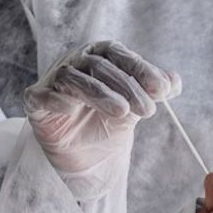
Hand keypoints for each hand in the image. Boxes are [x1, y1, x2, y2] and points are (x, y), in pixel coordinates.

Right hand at [23, 40, 181, 199]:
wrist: (88, 157)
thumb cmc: (109, 123)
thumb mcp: (136, 106)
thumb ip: (154, 90)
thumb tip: (175, 80)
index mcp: (100, 56)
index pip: (119, 54)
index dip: (141, 69)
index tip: (163, 90)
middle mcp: (76, 63)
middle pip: (99, 66)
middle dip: (127, 87)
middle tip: (148, 111)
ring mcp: (54, 81)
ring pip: (73, 78)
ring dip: (99, 94)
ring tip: (123, 113)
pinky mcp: (37, 102)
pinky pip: (42, 95)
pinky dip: (56, 99)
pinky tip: (71, 108)